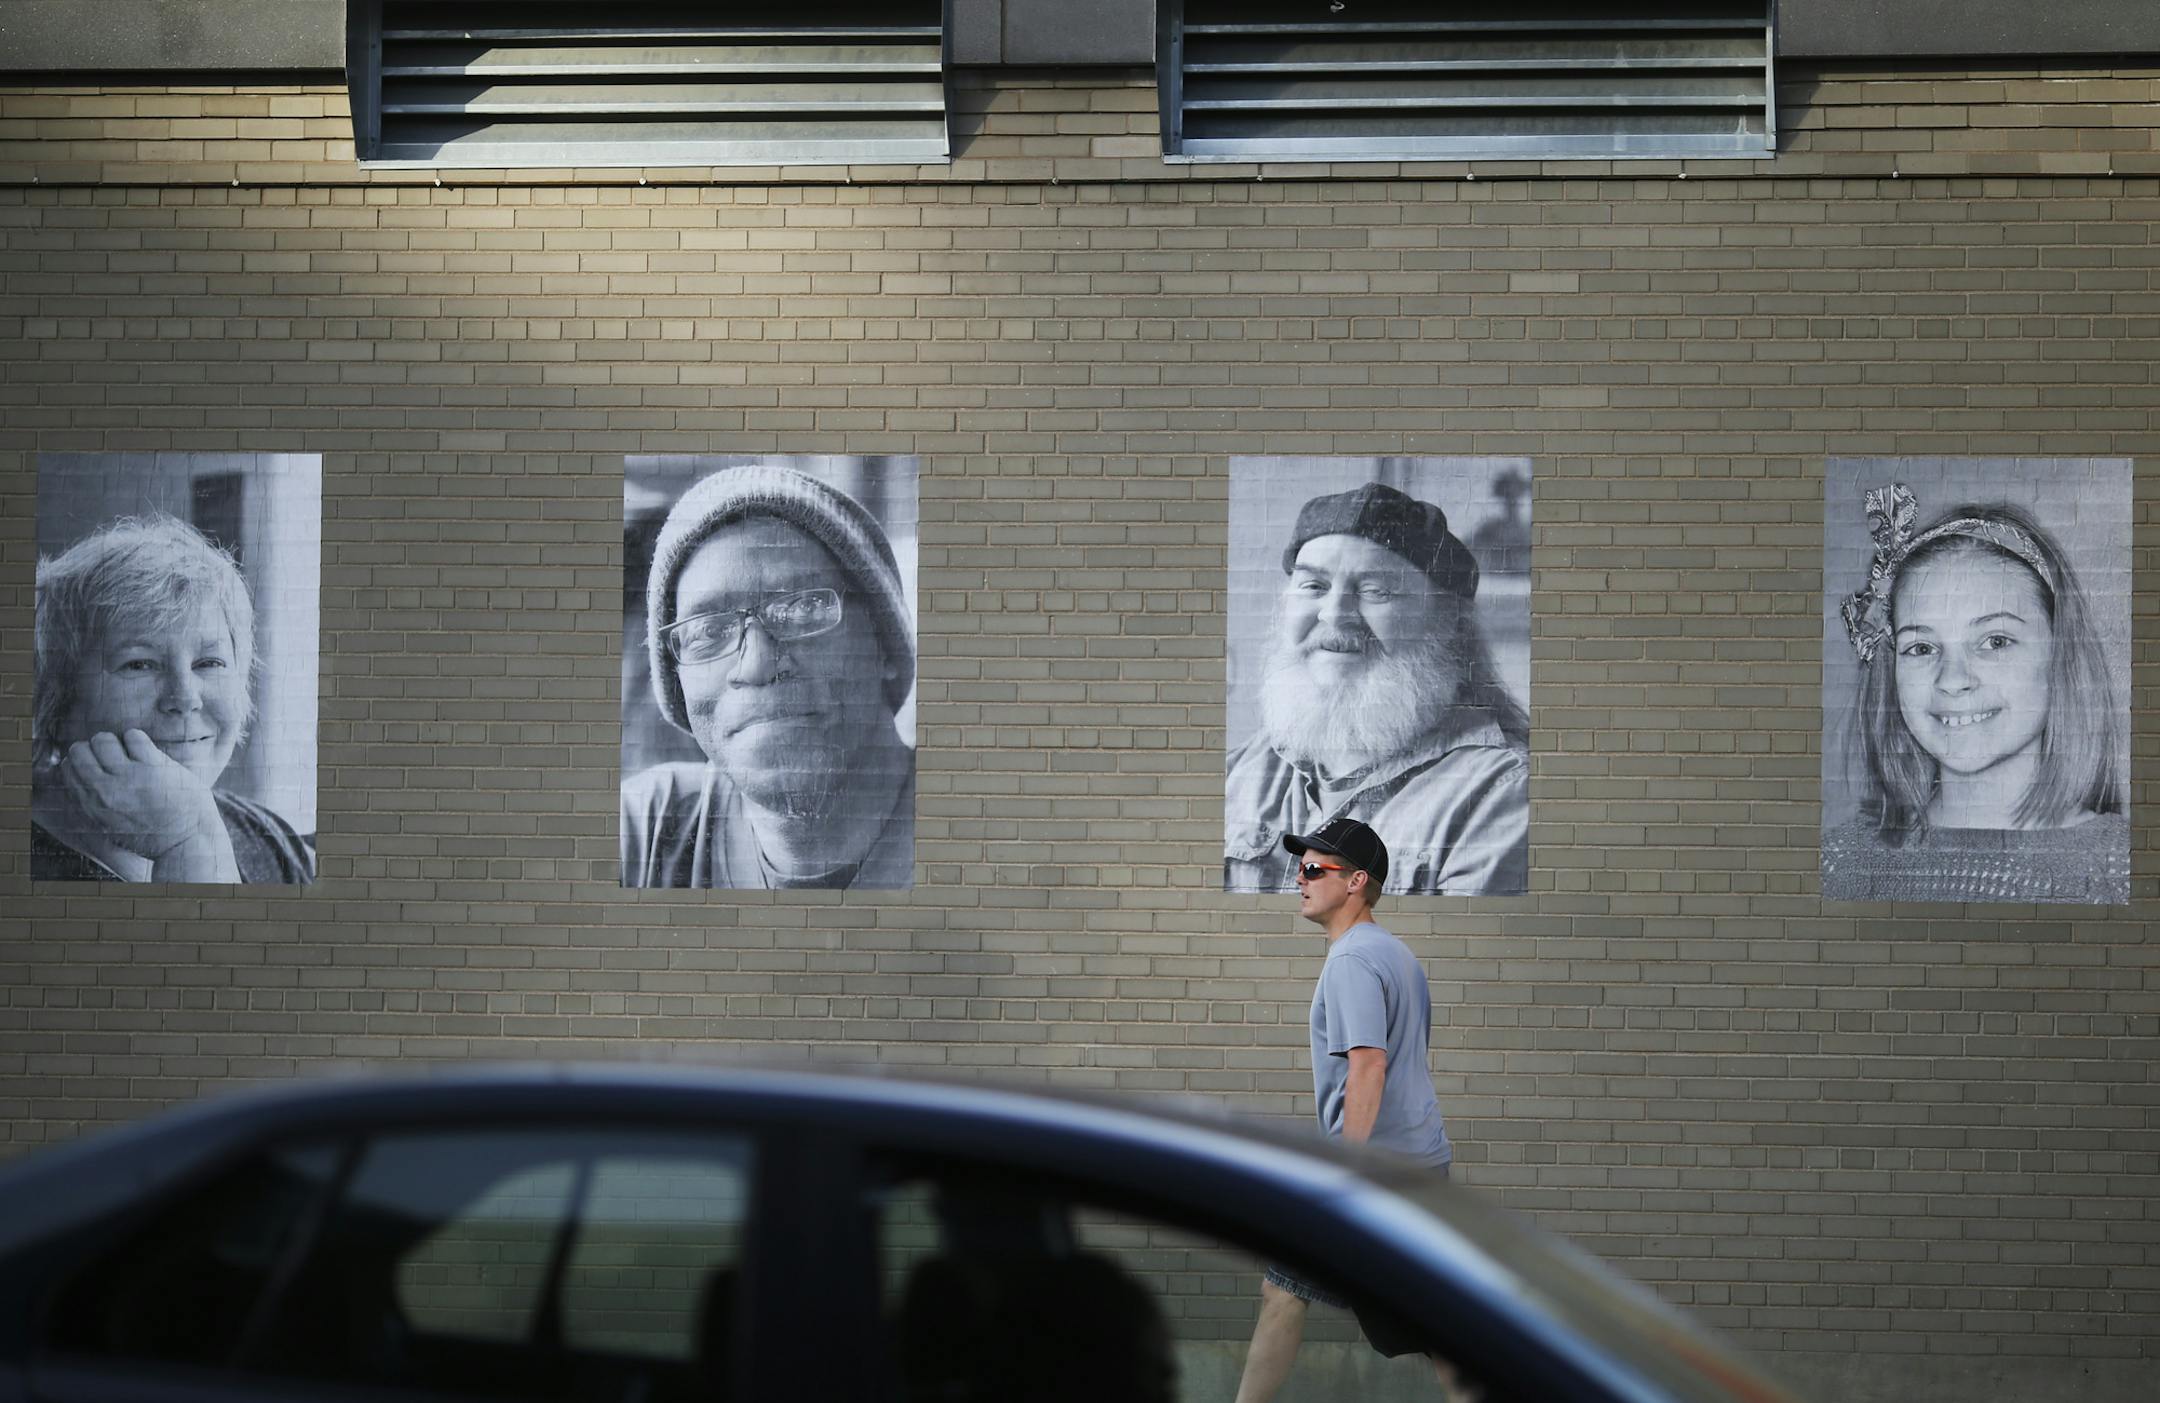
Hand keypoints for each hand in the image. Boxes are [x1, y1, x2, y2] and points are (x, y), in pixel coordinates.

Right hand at [60, 729, 219, 857]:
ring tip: (133, 754)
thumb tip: (79, 777)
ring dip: (117, 741)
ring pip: (103, 740)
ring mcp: (127, 778)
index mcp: (91, 806)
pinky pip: (133, 736)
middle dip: (96, 747)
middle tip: (116, 755)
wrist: (188, 844)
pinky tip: (149, 753)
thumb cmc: (154, 835)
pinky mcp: (152, 767)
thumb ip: (94, 803)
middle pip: (80, 750)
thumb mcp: (110, 826)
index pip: (67, 767)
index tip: (100, 762)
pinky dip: (138, 740)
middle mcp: (103, 791)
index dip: (83, 759)